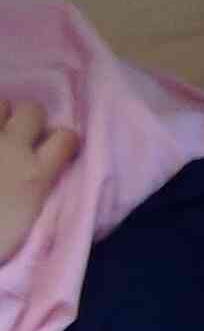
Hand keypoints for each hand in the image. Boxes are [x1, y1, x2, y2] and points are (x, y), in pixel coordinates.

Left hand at [0, 98, 80, 260]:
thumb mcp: (25, 220)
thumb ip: (34, 189)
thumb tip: (37, 174)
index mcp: (35, 175)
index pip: (66, 138)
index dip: (62, 142)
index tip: (54, 151)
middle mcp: (11, 148)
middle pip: (32, 110)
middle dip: (27, 121)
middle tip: (15, 140)